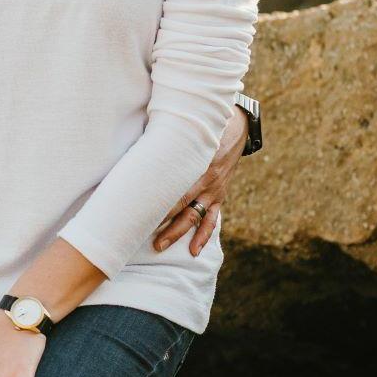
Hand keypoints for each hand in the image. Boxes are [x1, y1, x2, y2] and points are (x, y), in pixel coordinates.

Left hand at [151, 105, 247, 256]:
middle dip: (164, 223)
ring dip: (178, 232)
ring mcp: (215, 190)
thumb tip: (138, 147)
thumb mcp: (186, 128)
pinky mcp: (219, 196)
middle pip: (182, 206)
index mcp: (197, 162)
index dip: (157, 200)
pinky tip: (194, 250)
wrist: (238, 128)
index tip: (138, 211)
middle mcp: (206, 180)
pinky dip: (203, 235)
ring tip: (160, 246)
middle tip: (145, 235)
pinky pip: (212, 219)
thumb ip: (166, 138)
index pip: (174, 187)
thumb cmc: (203, 126)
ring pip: (195, 216)